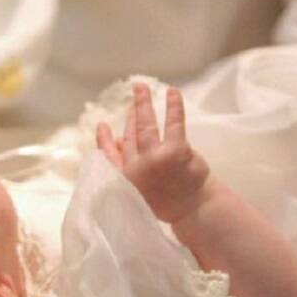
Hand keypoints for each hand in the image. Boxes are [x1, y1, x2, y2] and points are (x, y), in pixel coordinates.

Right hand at [96, 84, 211, 223]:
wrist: (193, 210)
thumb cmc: (167, 199)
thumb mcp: (137, 188)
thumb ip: (124, 166)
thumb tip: (117, 140)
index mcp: (125, 177)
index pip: (110, 154)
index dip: (104, 138)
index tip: (102, 125)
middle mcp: (136, 167)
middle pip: (131, 135)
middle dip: (131, 113)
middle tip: (134, 95)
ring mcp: (155, 158)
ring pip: (146, 125)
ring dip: (143, 103)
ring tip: (141, 87)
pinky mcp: (176, 152)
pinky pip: (173, 123)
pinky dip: (172, 106)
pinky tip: (172, 92)